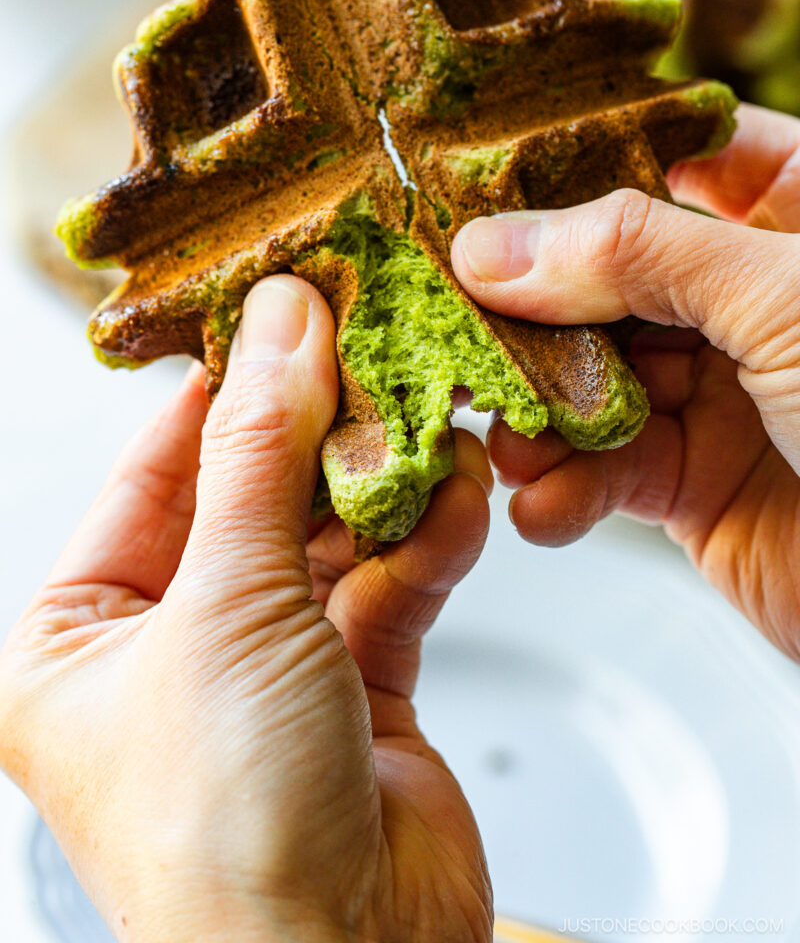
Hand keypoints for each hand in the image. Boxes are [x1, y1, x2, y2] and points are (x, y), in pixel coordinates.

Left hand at [0, 276, 492, 942]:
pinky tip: (456, 500)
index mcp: (81, 635)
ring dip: (385, 483)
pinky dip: (426, 543)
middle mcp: (169, 648)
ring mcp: (267, 668)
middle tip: (376, 348)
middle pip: (252, 494)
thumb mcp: (225, 605)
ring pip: (331, 536)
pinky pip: (389, 587)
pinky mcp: (357, 691)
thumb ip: (259, 453)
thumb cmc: (222, 830)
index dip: (224, 386)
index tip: (286, 310)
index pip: (155, 470)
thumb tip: (282, 326)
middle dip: (320, 431)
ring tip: (433, 424)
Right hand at [451, 103, 799, 660]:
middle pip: (602, 272)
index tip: (478, 182)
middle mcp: (747, 294)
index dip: (571, 165)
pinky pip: (601, 473)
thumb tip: (494, 244)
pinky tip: (544, 507)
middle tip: (454, 323)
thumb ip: (638, 254)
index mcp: (794, 212)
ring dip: (535, 410)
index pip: (666, 156)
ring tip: (506, 438)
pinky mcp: (693, 483)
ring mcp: (717, 389)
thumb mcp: (788, 297)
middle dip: (528, 308)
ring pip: (587, 374)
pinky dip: (562, 493)